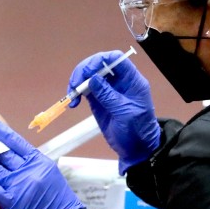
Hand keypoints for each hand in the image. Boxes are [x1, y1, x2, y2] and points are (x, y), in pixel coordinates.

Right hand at [68, 50, 159, 173]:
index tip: (87, 71)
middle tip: (75, 84)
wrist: (136, 149)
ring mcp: (107, 90)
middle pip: (99, 64)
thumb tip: (92, 78)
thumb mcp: (125, 113)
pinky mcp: (98, 100)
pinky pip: (85, 89)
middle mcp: (119, 81)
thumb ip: (109, 95)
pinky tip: (73, 102)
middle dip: (84, 70)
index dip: (100, 60)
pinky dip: (76, 93)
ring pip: (89, 75)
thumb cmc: (137, 131)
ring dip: (77, 82)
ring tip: (72, 95)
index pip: (116, 59)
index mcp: (131, 80)